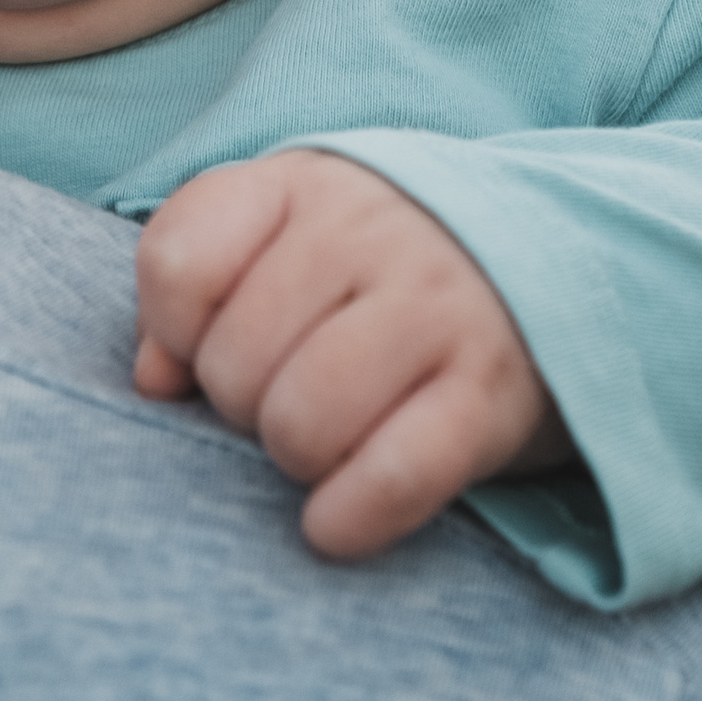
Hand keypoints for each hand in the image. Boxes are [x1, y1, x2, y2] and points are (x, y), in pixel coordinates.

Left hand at [134, 150, 571, 558]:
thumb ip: (196, 283)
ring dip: (296, 457)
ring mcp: (435, 305)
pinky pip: (394, 475)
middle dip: (242, 405)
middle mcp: (368, 230)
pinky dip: (350, 514)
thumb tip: (152, 379)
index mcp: (300, 183)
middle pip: (234, 363)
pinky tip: (336, 517)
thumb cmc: (376, 263)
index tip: (208, 345)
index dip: (175, 332)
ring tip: (323, 438)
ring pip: (302, 422)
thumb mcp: (283, 235)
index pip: (179, 263)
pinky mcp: (491, 393)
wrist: (550, 256)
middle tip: (288, 393)